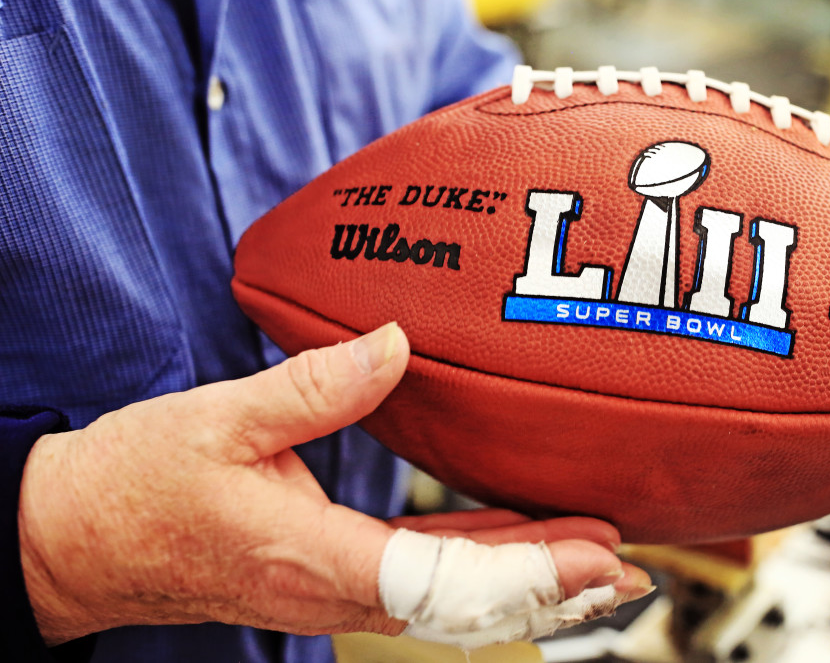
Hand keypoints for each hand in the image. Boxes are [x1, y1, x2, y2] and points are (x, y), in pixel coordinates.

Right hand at [18, 323, 651, 645]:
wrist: (81, 541)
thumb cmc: (140, 484)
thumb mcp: (219, 420)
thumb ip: (313, 385)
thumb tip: (397, 342)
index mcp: (314, 558)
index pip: (444, 582)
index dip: (528, 572)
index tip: (595, 558)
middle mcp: (335, 589)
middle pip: (469, 603)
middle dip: (555, 587)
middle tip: (631, 567)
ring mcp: (335, 591)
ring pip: (454, 600)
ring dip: (530, 581)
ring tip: (600, 563)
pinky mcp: (333, 576)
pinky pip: (427, 581)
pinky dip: (484, 568)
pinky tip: (523, 545)